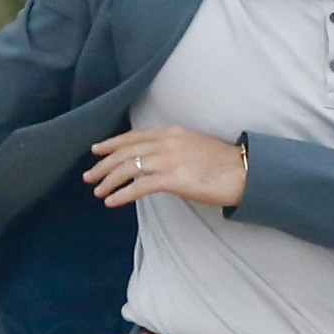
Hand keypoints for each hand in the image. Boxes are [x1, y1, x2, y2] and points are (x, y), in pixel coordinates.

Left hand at [84, 127, 246, 209]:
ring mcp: (169, 159)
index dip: (112, 144)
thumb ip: (173, 150)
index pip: (133, 136)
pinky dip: (122, 194)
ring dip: (108, 180)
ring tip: (97, 191)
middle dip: (103, 164)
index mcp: (171, 132)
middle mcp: (167, 142)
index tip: (96, 150)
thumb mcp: (193, 147)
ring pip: (127, 167)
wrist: (244, 172)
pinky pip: (139, 186)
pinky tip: (111, 201)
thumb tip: (156, 163)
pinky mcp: (173, 178)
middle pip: (125, 151)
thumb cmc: (222, 165)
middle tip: (88, 176)